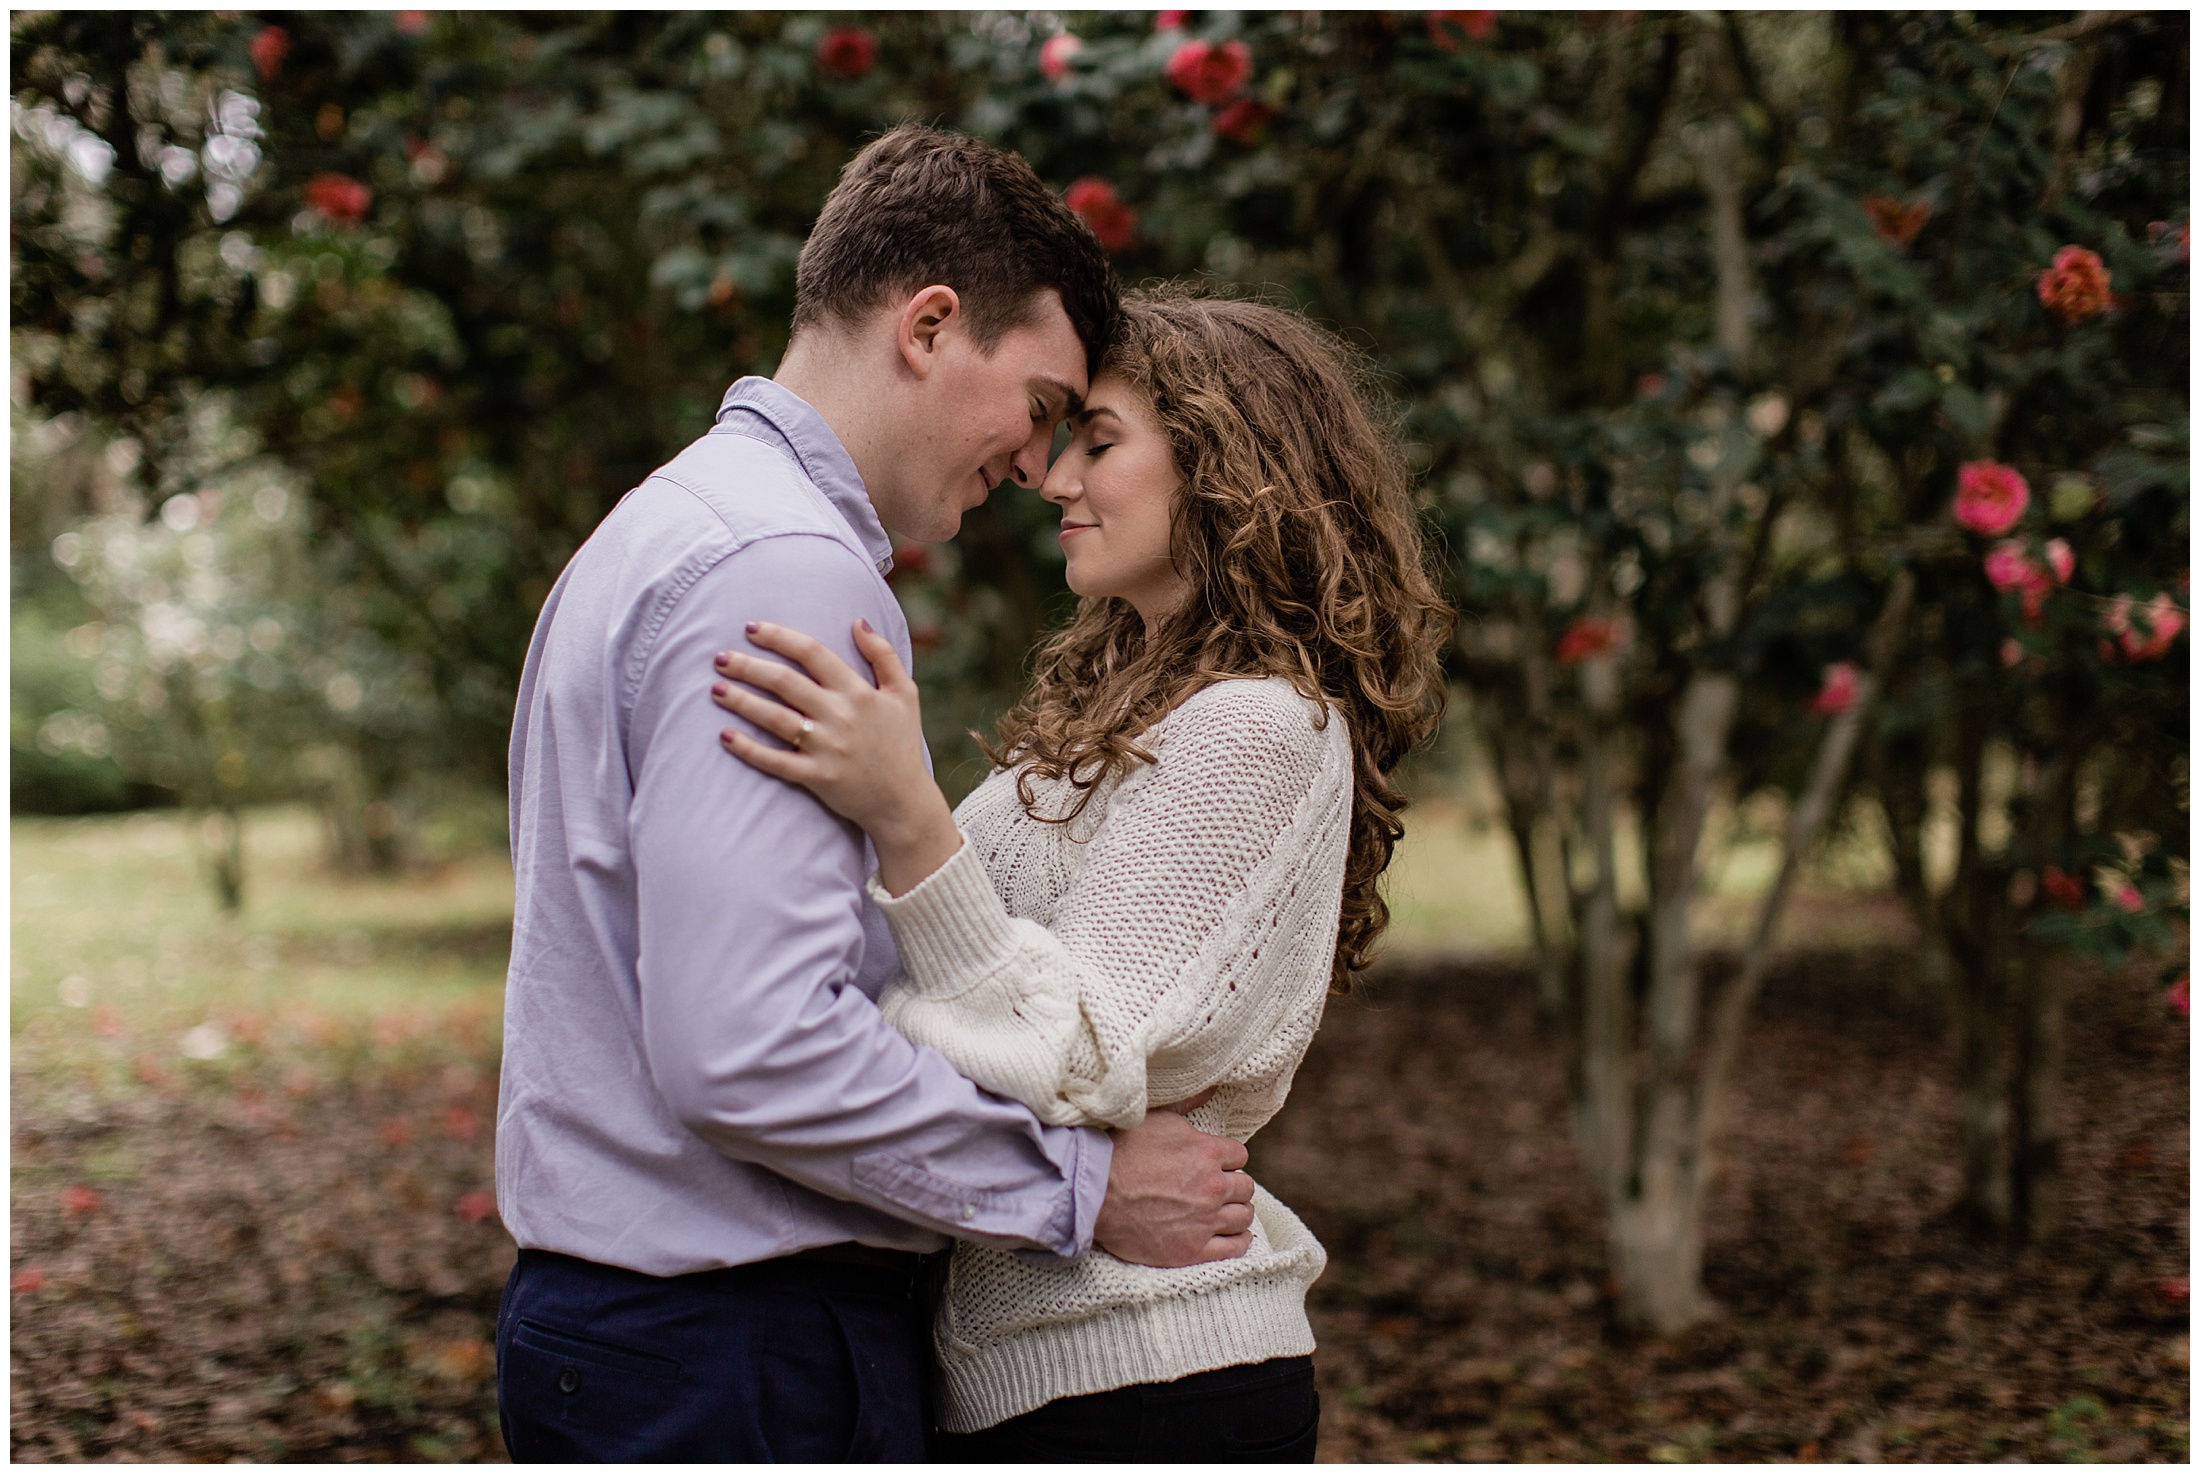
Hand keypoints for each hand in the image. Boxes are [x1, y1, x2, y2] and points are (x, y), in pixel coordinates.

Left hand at [712, 620, 961, 894]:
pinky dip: (749, 750)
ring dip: (741, 701)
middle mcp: (839, 715)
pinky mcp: (816, 777)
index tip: (750, 628)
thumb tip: (859, 620)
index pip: (812, 652)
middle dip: (747, 666)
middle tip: (719, 658)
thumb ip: (884, 655)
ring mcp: (826, 748)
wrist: (903, 801)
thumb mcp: (905, 694)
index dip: (778, 636)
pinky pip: (776, 761)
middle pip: (784, 681)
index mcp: (858, 691)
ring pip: (775, 718)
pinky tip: (725, 736)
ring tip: (715, 689)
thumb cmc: (901, 743)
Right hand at [1094, 1109, 1256, 1267]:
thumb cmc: (1121, 1152)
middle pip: (1245, 1186)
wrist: (1094, 1194)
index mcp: (1207, 1153)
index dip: (1228, 1158)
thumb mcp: (1156, 1118)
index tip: (1216, 1163)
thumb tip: (1212, 1088)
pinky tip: (1234, 1235)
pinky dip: (1239, 1241)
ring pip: (1243, 1216)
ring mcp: (1205, 1220)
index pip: (1240, 1155)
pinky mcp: (1193, 1249)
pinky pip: (1234, 1248)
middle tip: (1217, 1186)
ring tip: (1224, 1209)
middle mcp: (1213, 1187)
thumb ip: (1189, 1104)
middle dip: (1233, 1184)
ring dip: (1236, 1210)